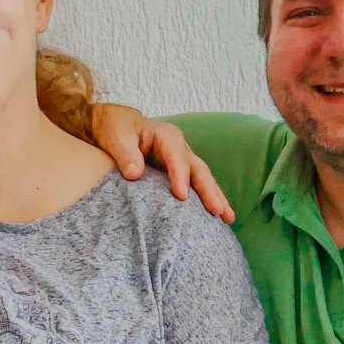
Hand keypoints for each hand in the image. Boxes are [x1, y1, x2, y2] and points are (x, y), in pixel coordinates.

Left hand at [89, 103, 234, 221]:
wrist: (115, 125)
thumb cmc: (116, 128)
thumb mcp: (116, 137)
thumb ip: (125, 154)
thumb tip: (135, 174)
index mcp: (166, 136)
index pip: (177, 157)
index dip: (180, 176)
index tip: (182, 197)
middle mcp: (179, 148)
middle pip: (198, 169)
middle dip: (209, 190)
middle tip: (218, 211)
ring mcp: (182, 160)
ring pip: (203, 179)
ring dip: (216, 197)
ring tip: (228, 218)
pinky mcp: (179, 172)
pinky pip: (196, 186)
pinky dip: (206, 199)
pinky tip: (215, 216)